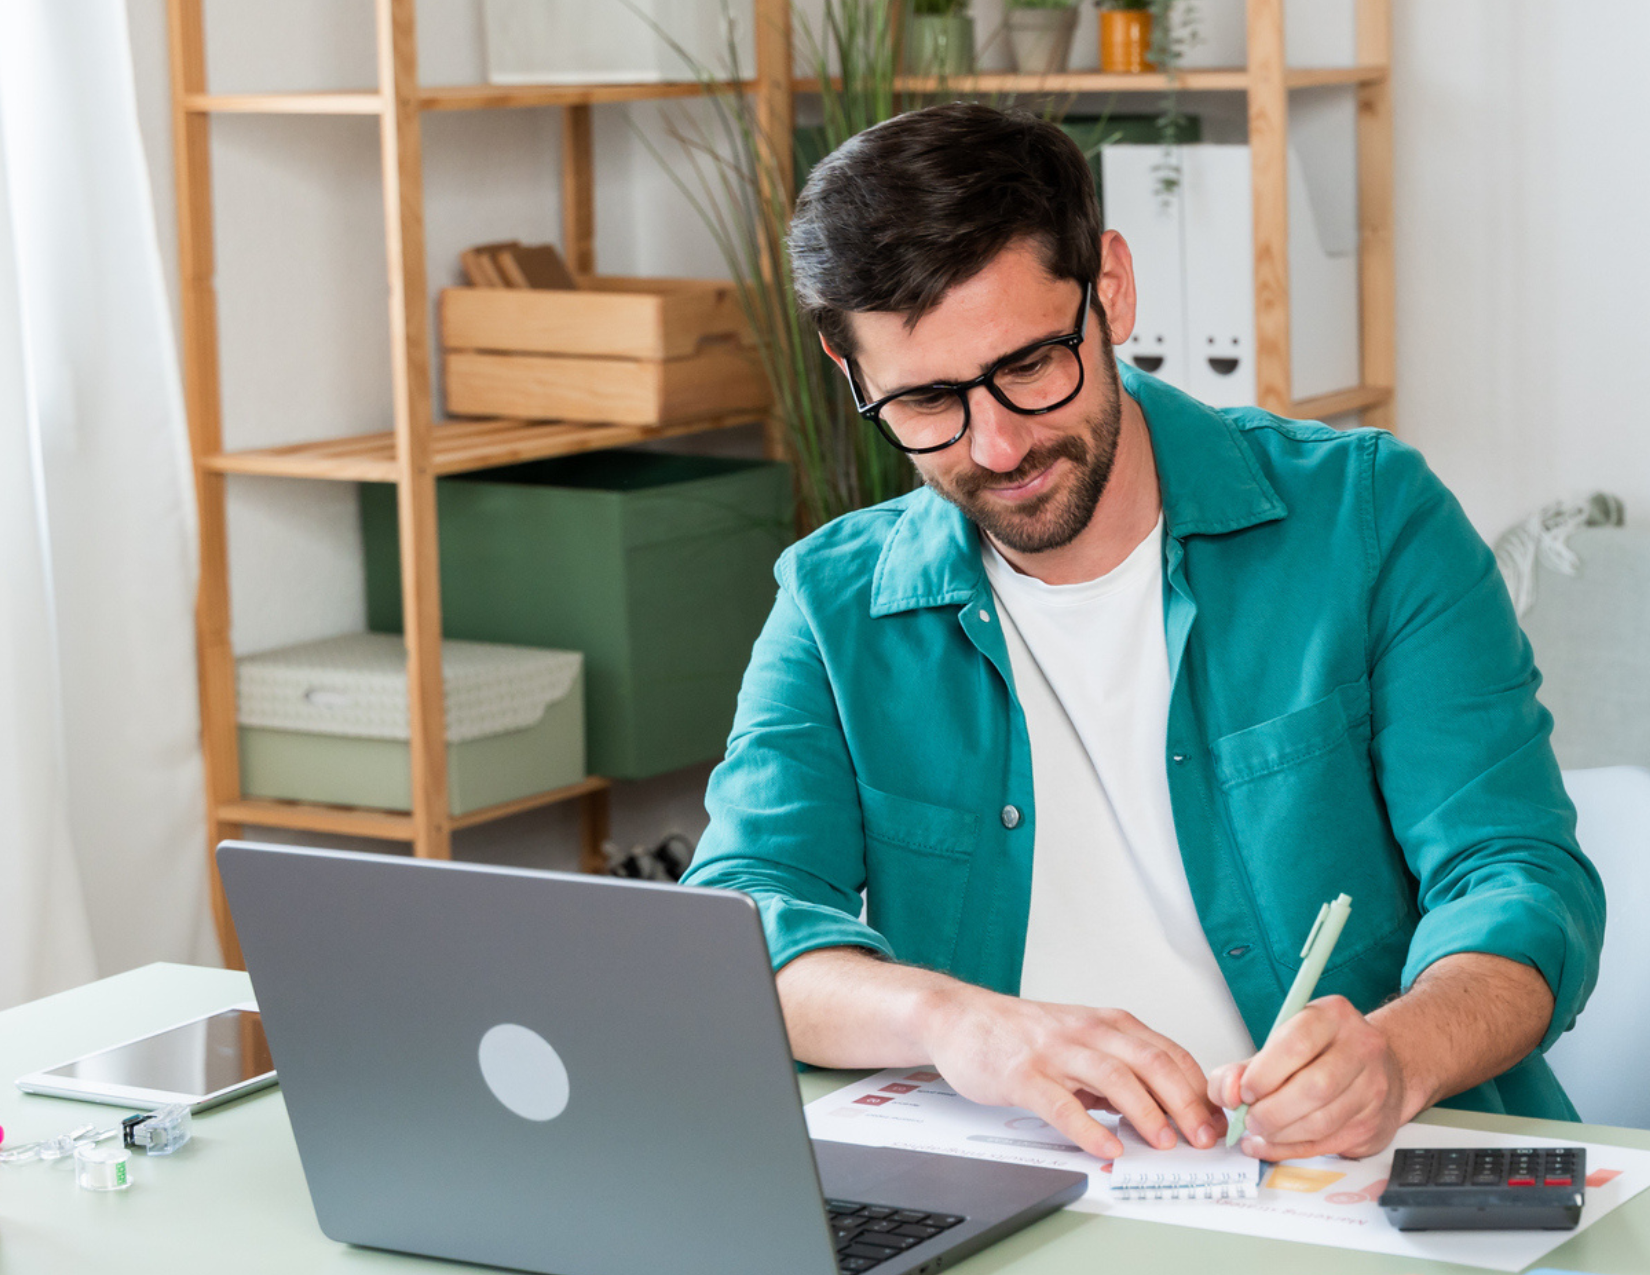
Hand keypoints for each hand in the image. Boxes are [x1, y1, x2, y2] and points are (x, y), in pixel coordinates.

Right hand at [921, 987, 1226, 1159]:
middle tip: (1202, 1137)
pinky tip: (1106, 1147)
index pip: (1167, 1052)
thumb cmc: (1022, 1034)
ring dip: (1145, 1111)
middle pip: (1150, 1061)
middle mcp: (1086, 1032)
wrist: (960, 1018)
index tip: (1213, 1121)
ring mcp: (1054, 1052)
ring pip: (1112, 1077)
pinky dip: (1088, 1127)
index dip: (1197, 1088)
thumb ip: (1118, 1069)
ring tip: (1164, 1142)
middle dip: (1184, 1101)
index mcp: (1107, 1024)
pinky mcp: (1023, 1074)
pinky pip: (1061, 1103)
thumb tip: (1164, 1110)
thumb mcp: (1080, 1041)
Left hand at [1207, 994, 1413, 1161]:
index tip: (1243, 1091)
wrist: (1381, 1070)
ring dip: (1281, 1133)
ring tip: (1259, 1131)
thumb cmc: (1324, 1054)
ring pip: (1321, 1121)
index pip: (1297, 1044)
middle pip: (1313, 1088)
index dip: (1264, 1074)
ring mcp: (1373, 1087)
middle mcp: (1360, 1048)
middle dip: (1271, 1111)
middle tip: (1249, 1119)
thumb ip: (1247, 1066)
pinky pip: (1327, 1144)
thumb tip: (1226, 1090)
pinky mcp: (1373, 1123)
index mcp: (1333, 1016)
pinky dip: (1291, 1149)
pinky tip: (1272, 1144)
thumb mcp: (1285, 1045)